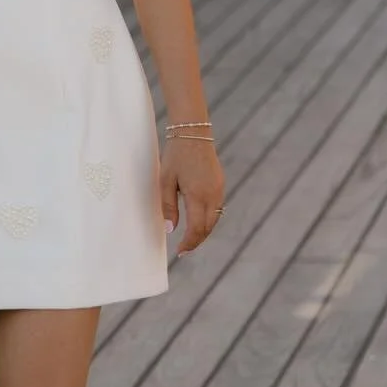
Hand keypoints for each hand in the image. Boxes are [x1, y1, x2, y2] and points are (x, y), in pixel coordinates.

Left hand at [160, 136, 224, 253]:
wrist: (193, 134)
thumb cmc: (175, 156)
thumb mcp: (166, 181)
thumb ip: (168, 206)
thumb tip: (170, 230)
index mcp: (198, 196)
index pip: (196, 229)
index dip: (189, 243)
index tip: (180, 252)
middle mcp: (213, 196)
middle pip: (208, 228)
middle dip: (196, 240)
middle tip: (184, 249)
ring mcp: (219, 190)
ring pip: (215, 220)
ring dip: (204, 231)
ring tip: (190, 239)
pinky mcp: (221, 185)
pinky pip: (217, 209)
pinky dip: (209, 220)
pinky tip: (198, 221)